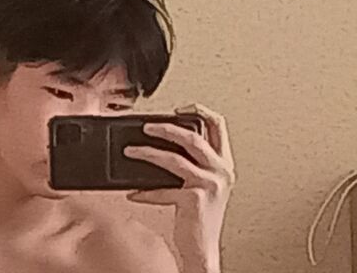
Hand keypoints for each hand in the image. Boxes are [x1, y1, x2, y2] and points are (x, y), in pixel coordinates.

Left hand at [124, 103, 235, 272]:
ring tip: (131, 151)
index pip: (218, 125)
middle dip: (166, 128)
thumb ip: (191, 163)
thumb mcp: (203, 185)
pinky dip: (145, 191)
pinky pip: (162, 188)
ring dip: (147, 153)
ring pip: (173, 158)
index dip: (199, 110)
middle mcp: (222, 171)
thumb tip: (160, 145)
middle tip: (146, 127)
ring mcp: (210, 184)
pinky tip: (134, 192)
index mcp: (225, 163)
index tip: (178, 108)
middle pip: (193, 137)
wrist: (203, 248)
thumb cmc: (200, 218)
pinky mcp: (195, 198)